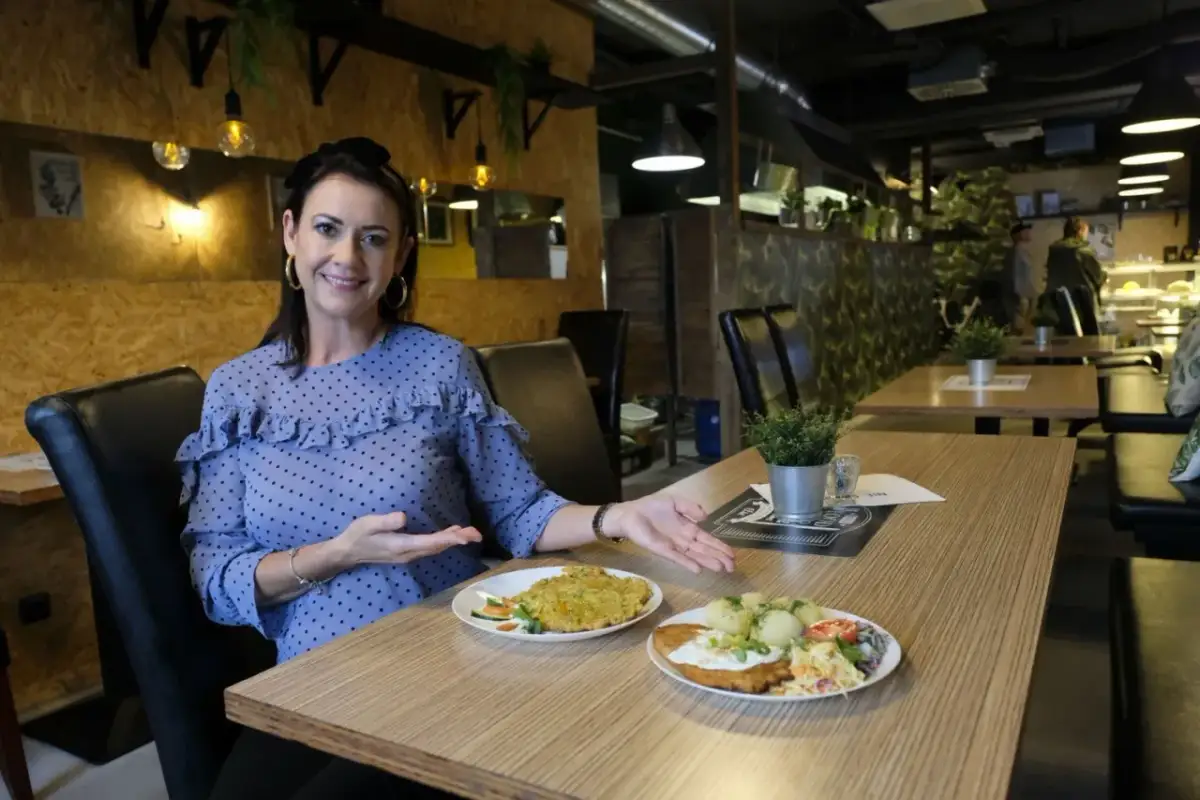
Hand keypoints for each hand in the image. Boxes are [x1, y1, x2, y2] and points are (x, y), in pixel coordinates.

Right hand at [327, 512, 481, 568]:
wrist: (348, 552)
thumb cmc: (358, 534)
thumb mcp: (368, 524)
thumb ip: (386, 521)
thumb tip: (404, 517)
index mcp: (401, 545)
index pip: (430, 542)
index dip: (449, 539)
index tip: (465, 536)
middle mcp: (409, 553)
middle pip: (438, 547)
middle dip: (459, 541)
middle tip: (478, 534)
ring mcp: (409, 554)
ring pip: (436, 548)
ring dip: (454, 541)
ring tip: (471, 534)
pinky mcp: (407, 552)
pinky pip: (431, 548)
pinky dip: (444, 541)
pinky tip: (452, 534)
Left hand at [602, 495, 734, 574]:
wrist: (630, 514)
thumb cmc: (651, 507)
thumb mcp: (674, 501)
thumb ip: (690, 507)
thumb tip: (706, 516)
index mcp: (688, 528)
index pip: (707, 539)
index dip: (719, 546)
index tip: (732, 555)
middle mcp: (683, 540)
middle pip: (704, 550)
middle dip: (718, 557)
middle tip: (732, 567)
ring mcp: (674, 546)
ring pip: (694, 556)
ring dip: (708, 562)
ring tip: (721, 569)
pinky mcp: (663, 550)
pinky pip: (678, 558)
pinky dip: (688, 563)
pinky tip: (699, 569)